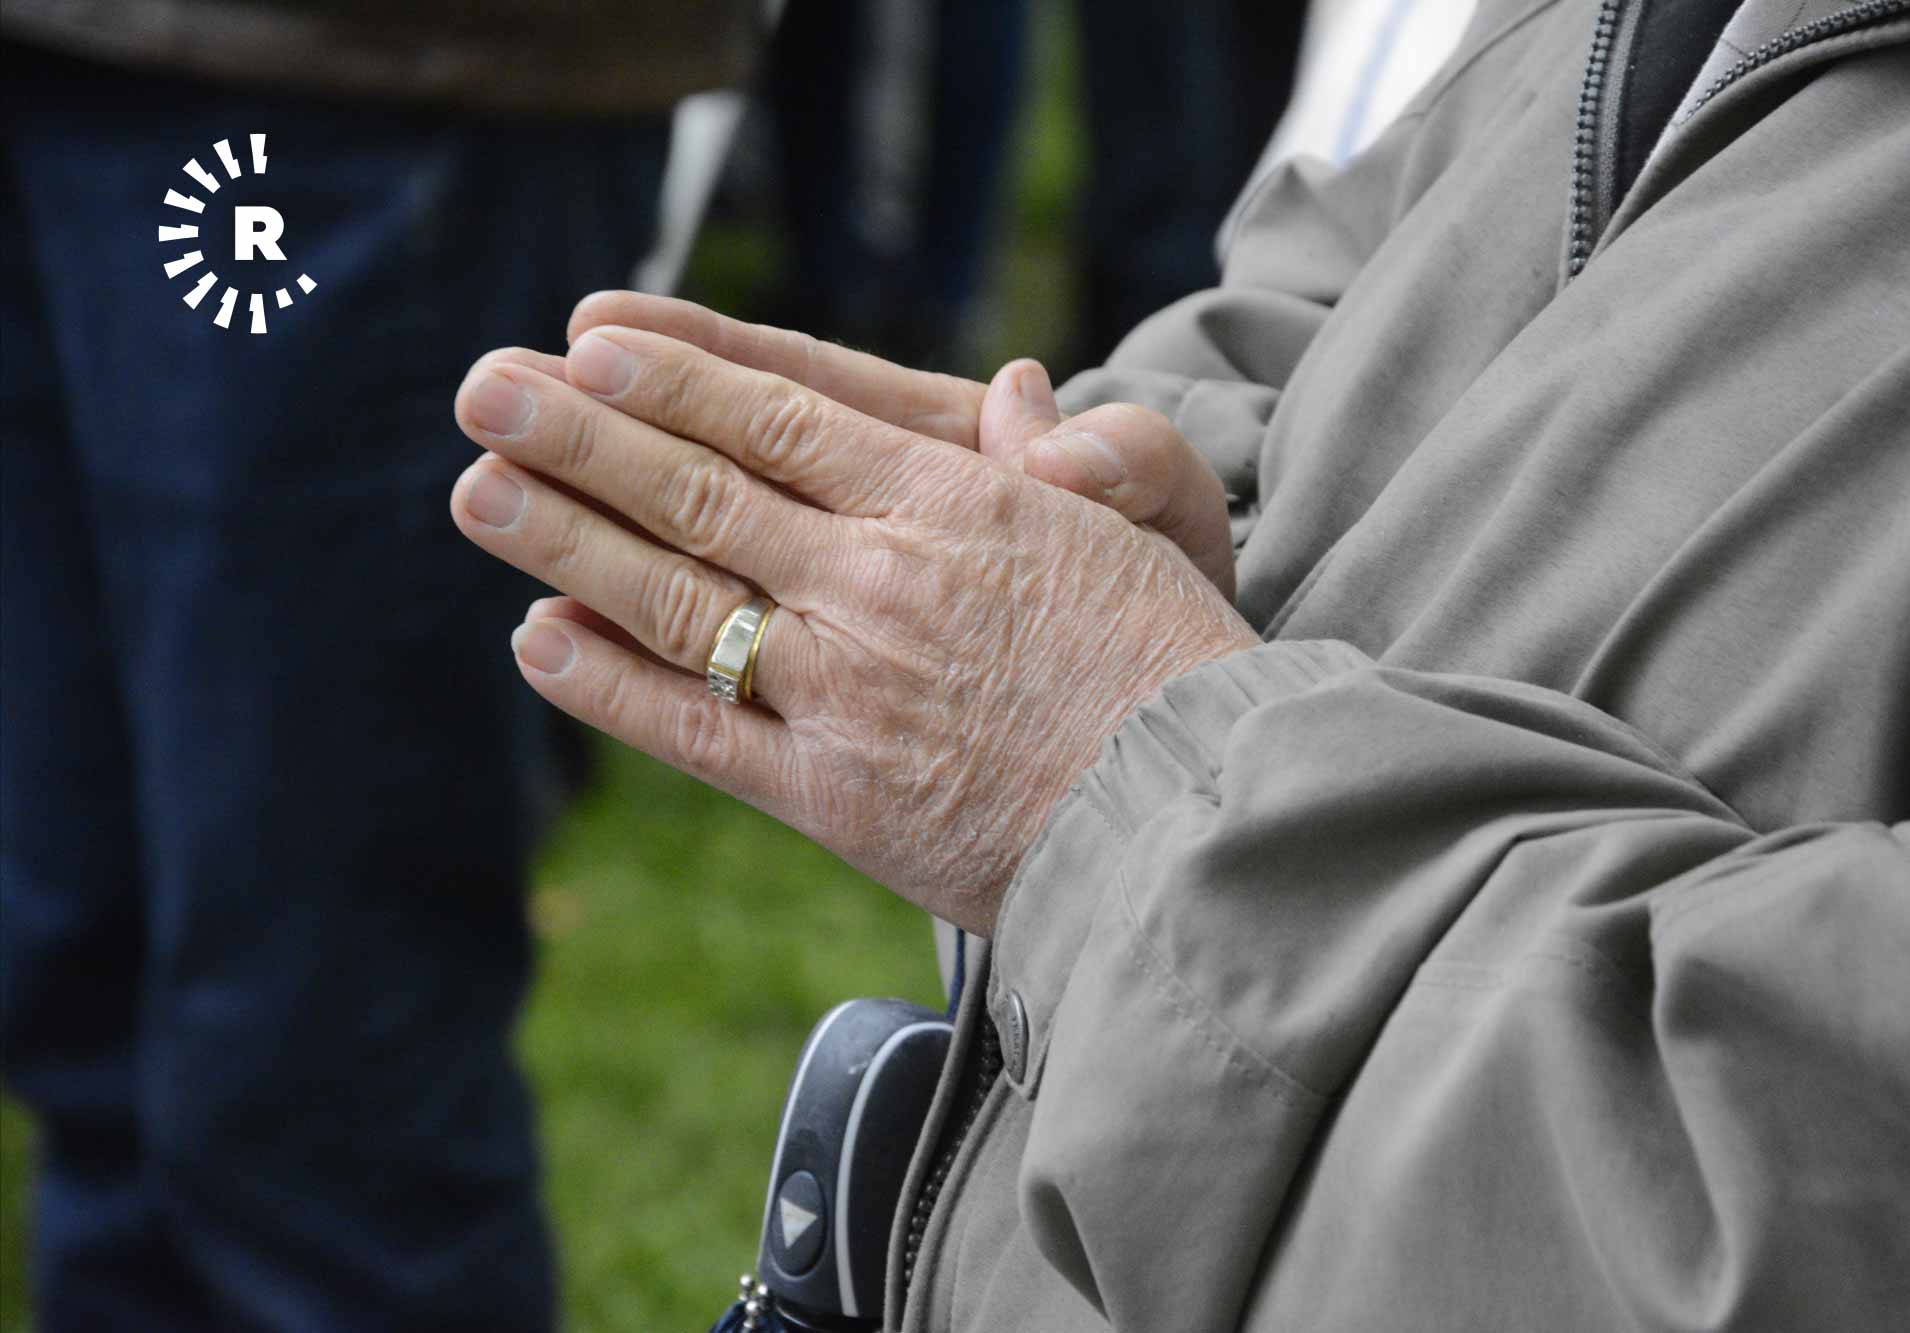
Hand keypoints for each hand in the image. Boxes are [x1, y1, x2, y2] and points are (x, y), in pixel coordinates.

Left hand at [451, 318, 1258, 932]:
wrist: (1198, 821)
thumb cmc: (1179, 667)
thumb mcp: (1148, 528)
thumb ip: (1071, 452)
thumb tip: (1013, 389)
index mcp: (951, 503)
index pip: (782, 419)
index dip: (674, 379)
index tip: (588, 341)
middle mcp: (878, 583)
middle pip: (700, 492)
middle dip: (579, 434)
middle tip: (483, 388)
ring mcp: (844, 690)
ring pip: (674, 599)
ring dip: (563, 540)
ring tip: (476, 489)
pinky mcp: (832, 795)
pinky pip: (694, 730)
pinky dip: (609, 684)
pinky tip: (538, 638)